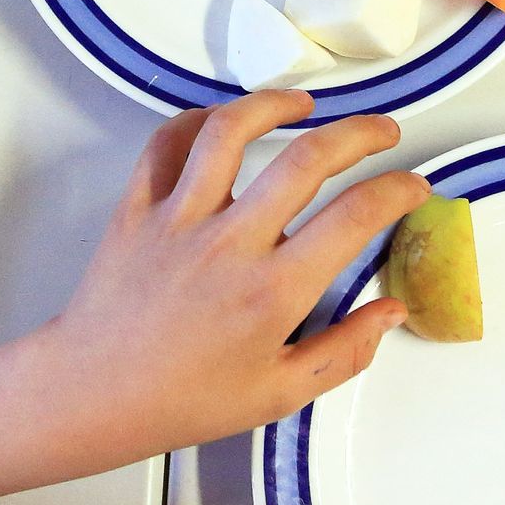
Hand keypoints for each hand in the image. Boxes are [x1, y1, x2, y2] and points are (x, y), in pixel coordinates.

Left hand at [37, 92, 428, 468]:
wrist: (92, 394)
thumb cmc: (184, 400)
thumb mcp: (279, 394)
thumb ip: (345, 351)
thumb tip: (391, 310)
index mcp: (273, 291)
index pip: (355, 217)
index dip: (397, 191)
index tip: (413, 185)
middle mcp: (231, 243)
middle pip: (308, 159)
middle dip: (360, 134)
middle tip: (382, 132)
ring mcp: (179, 218)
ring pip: (230, 131)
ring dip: (275, 105)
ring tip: (305, 104)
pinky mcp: (138, 207)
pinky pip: (166, 143)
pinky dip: (198, 119)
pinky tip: (224, 120)